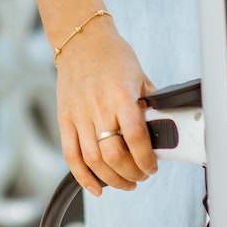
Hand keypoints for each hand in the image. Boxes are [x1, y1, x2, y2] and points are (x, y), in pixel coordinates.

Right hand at [53, 14, 156, 195]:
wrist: (81, 40)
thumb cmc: (114, 56)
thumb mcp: (140, 78)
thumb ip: (148, 106)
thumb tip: (162, 131)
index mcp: (120, 96)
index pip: (135, 138)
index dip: (146, 159)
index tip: (152, 166)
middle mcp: (97, 107)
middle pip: (113, 155)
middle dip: (131, 173)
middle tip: (141, 175)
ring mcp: (78, 114)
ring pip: (93, 160)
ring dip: (112, 179)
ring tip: (125, 182)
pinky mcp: (64, 119)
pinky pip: (71, 155)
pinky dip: (82, 177)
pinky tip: (97, 187)